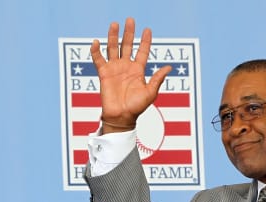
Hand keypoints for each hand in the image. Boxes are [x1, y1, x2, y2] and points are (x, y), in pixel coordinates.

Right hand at [90, 17, 171, 133]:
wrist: (122, 117)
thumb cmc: (137, 107)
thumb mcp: (150, 92)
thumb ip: (157, 79)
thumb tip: (168, 67)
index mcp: (138, 70)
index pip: (143, 51)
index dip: (145, 41)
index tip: (147, 30)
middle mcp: (126, 67)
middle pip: (127, 45)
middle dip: (129, 33)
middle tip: (130, 20)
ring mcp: (115, 69)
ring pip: (113, 48)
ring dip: (113, 36)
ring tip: (114, 24)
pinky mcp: (104, 73)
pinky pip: (98, 59)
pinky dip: (96, 51)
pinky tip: (96, 42)